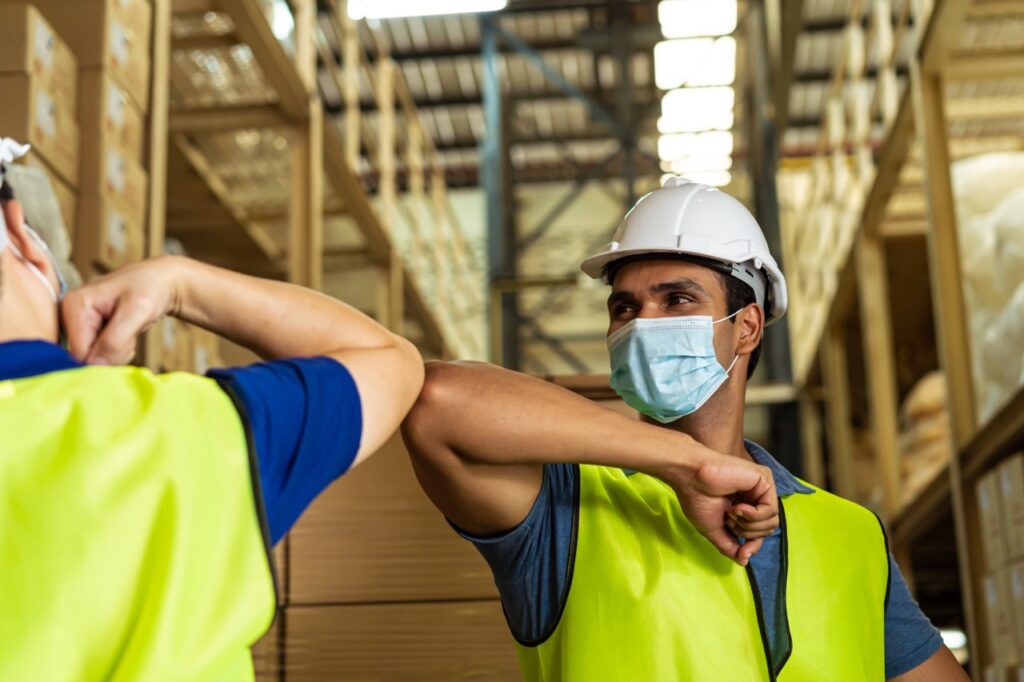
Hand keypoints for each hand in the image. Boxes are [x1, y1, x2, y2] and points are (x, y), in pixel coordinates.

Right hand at [62, 256, 184, 364]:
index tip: (127, 337)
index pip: (80, 352)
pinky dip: (118, 349)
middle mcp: (68, 314)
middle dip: (113, 352)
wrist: (161, 282)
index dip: (106, 355)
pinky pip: (101, 354)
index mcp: (73, 305)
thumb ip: (115, 340)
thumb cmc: (150, 288)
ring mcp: (77, 323)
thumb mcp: (137, 311)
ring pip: (95, 358)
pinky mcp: (87, 330)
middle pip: (86, 356)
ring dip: (118, 350)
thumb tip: (93, 365)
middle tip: (129, 330)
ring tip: (129, 328)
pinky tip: (125, 331)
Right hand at [654, 449, 777, 565]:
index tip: (742, 553)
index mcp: (744, 506)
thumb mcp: (714, 530)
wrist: (690, 477)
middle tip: (729, 521)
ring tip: (731, 513)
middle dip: (748, 533)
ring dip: (749, 525)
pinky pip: (770, 510)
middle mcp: (755, 496)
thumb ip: (730, 545)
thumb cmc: (697, 498)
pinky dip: (753, 515)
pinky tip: (736, 508)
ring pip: (772, 521)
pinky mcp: (764, 478)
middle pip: (768, 528)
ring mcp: (760, 487)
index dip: (752, 546)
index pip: (759, 532)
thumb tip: (744, 561)